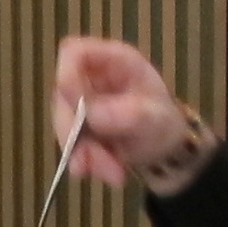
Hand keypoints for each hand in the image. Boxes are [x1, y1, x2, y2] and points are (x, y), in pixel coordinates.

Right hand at [52, 35, 197, 191]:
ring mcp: (81, 104)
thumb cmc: (164, 122)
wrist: (165, 148)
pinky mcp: (76, 128)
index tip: (74, 104)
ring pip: (63, 126)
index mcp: (113, 61)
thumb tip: (91, 115)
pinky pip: (69, 145)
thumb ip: (126, 113)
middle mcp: (91, 79)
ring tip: (114, 174)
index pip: (73, 52)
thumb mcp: (155, 116)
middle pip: (62, 96)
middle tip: (94, 159)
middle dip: (75, 132)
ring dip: (84, 155)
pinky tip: (110, 174)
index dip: (66, 74)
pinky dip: (86, 164)